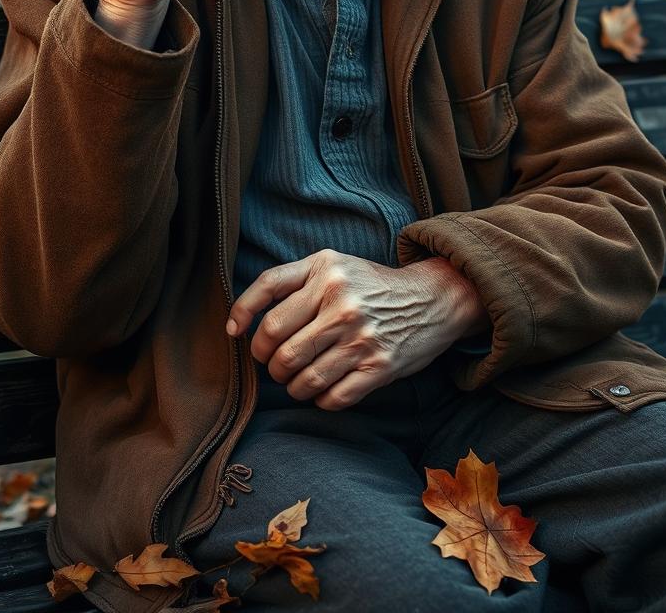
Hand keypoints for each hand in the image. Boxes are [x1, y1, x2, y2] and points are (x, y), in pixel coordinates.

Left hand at [226, 249, 478, 409]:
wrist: (431, 299)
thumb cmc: (370, 285)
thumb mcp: (334, 265)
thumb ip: (291, 281)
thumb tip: (241, 322)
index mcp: (325, 270)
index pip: (267, 288)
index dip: (242, 313)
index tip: (235, 333)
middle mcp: (340, 300)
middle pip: (278, 343)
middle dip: (268, 362)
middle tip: (275, 363)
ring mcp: (360, 336)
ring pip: (301, 377)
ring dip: (291, 387)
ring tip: (296, 381)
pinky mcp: (379, 367)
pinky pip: (331, 397)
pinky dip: (320, 400)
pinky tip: (323, 391)